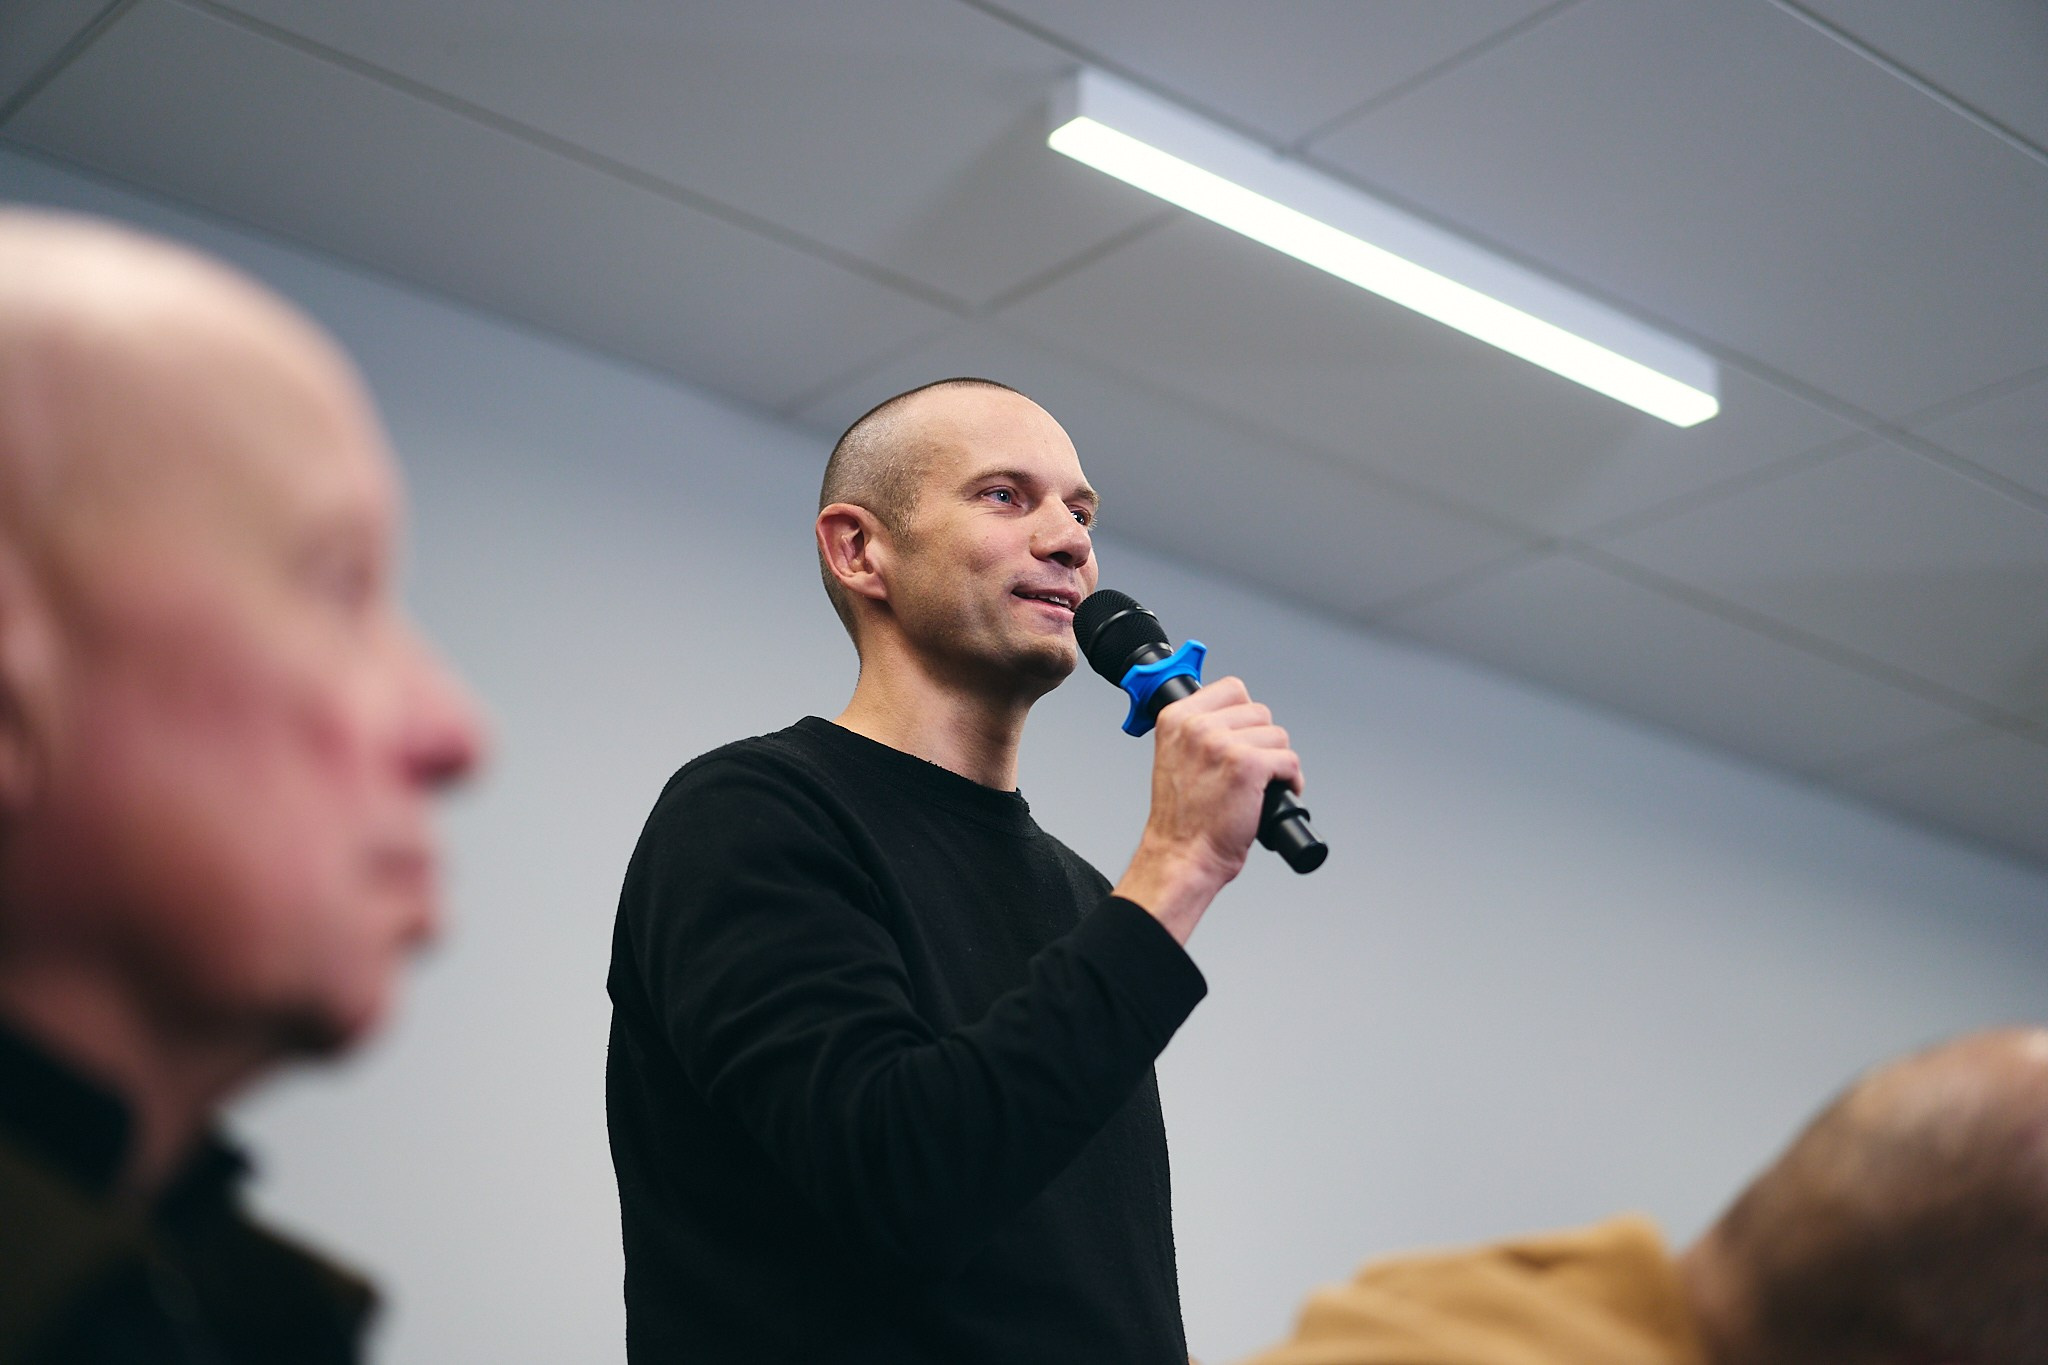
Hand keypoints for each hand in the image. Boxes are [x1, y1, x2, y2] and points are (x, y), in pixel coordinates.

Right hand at [1112, 677, 1301, 943]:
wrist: (1181, 855)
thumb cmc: (1181, 818)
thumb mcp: (1174, 757)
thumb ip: (1197, 731)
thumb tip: (1237, 718)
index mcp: (1175, 718)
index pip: (1231, 689)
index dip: (1244, 715)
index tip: (1243, 735)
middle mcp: (1197, 726)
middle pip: (1259, 712)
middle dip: (1262, 741)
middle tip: (1252, 768)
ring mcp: (1222, 744)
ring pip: (1278, 735)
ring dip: (1277, 761)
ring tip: (1262, 784)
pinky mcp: (1248, 765)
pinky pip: (1290, 760)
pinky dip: (1291, 780)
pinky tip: (1275, 794)